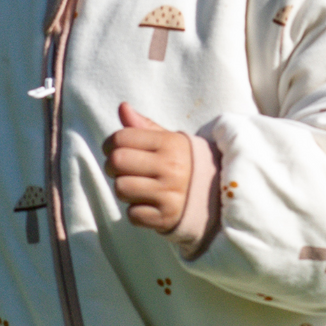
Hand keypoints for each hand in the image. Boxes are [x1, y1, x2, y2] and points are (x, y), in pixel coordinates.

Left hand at [103, 103, 191, 232]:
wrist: (215, 194)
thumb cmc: (183, 163)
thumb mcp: (170, 140)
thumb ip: (144, 126)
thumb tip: (122, 107)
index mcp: (170, 144)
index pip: (121, 137)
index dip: (110, 143)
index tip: (113, 149)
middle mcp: (171, 168)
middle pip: (117, 161)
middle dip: (112, 166)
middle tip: (120, 169)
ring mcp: (169, 194)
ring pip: (121, 189)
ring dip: (123, 189)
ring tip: (135, 186)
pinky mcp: (166, 217)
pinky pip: (132, 215)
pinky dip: (135, 211)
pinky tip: (147, 203)